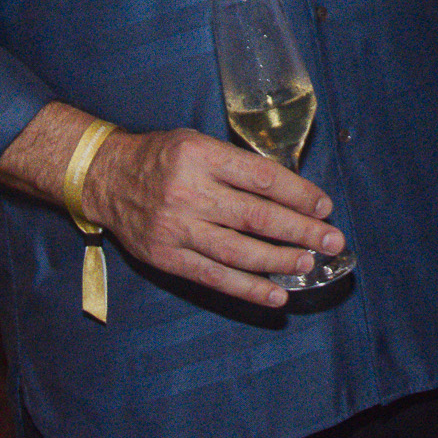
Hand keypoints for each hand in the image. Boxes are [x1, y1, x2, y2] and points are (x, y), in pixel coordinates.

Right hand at [77, 128, 342, 309]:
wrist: (105, 177)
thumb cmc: (161, 157)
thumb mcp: (197, 143)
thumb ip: (236, 165)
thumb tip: (288, 192)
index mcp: (200, 155)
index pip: (261, 178)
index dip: (298, 194)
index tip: (324, 206)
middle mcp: (189, 192)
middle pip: (256, 216)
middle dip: (300, 230)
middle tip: (332, 241)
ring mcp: (176, 228)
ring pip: (238, 251)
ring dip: (279, 261)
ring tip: (308, 265)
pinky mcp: (167, 257)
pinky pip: (214, 277)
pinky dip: (248, 288)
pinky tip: (276, 294)